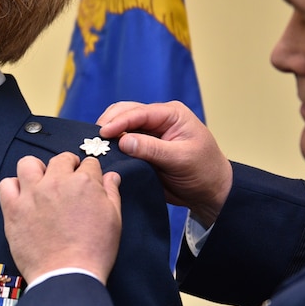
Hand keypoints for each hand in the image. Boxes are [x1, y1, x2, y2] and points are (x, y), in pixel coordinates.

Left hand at [0, 153, 121, 285]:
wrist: (67, 275)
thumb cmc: (94, 251)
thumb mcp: (114, 220)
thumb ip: (111, 193)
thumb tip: (111, 176)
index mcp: (84, 182)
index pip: (88, 163)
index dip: (90, 173)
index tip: (88, 183)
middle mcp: (56, 182)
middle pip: (60, 159)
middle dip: (67, 166)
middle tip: (67, 181)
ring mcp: (32, 194)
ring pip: (28, 164)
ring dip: (37, 170)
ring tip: (41, 184)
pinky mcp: (13, 209)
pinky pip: (6, 185)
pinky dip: (13, 188)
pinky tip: (22, 198)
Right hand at [97, 101, 231, 226]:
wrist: (210, 192)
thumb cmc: (204, 171)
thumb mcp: (180, 159)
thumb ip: (152, 149)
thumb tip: (123, 141)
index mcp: (171, 114)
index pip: (139, 112)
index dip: (119, 121)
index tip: (103, 133)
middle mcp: (158, 120)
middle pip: (125, 113)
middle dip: (109, 124)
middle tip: (95, 140)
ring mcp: (149, 133)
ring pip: (121, 127)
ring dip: (109, 135)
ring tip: (96, 146)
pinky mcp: (143, 148)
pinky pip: (123, 143)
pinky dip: (113, 146)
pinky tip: (104, 153)